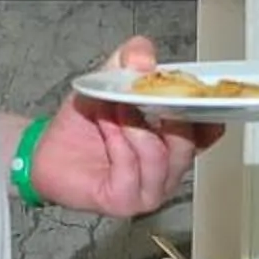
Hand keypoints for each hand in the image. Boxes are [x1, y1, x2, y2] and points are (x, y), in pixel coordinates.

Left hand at [30, 38, 220, 216]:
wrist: (49, 150)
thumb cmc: (85, 123)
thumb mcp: (108, 80)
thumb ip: (128, 61)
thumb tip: (143, 57)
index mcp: (176, 141)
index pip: (209, 131)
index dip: (206, 110)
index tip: (192, 87)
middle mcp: (169, 169)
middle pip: (186, 143)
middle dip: (161, 114)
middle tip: (139, 94)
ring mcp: (150, 189)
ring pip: (159, 157)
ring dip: (134, 128)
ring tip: (115, 110)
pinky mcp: (126, 201)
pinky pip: (131, 171)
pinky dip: (118, 144)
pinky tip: (107, 128)